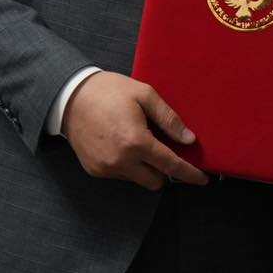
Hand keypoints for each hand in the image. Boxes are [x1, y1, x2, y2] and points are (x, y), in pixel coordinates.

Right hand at [61, 71, 208, 188]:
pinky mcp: (94, 170)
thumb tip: (189, 139)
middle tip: (166, 152)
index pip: (170, 166)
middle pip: (155, 181)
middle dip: (165, 171)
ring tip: (139, 142)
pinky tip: (123, 144)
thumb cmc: (109, 91)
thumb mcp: (144, 95)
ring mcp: (106, 168)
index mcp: (136, 142)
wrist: (70, 96)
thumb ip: (169, 119)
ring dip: (145, 168)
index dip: (189, 174)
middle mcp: (121, 161)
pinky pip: (120, 175)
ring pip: (138, 179)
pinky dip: (127, 165)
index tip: (202, 179)